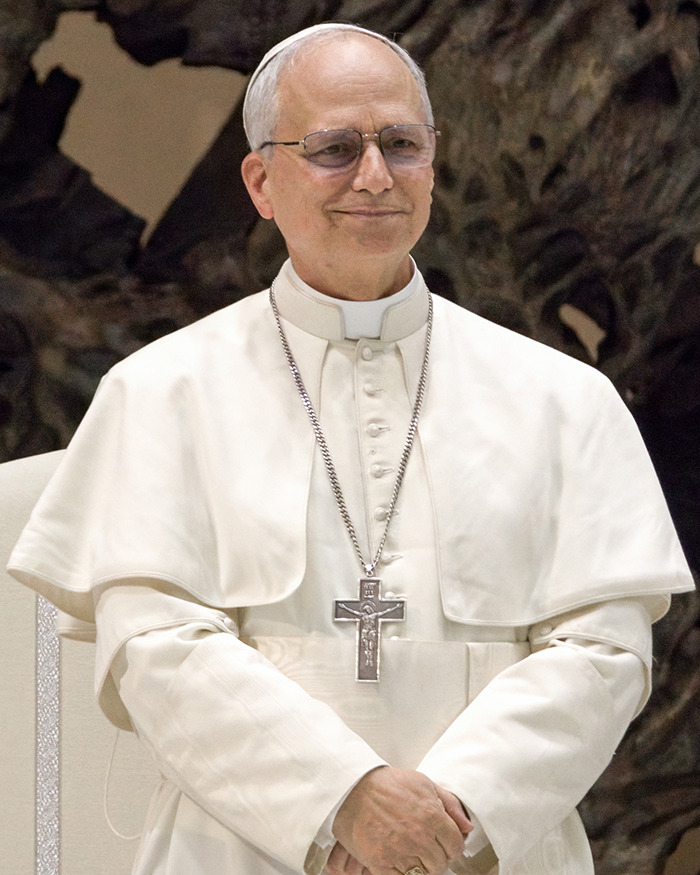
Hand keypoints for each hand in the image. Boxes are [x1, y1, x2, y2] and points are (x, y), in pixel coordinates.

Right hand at [332, 766, 471, 874]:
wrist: (353, 789)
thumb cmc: (388, 784)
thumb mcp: (423, 783)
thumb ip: (450, 804)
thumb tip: (467, 827)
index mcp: (432, 815)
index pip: (456, 845)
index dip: (453, 846)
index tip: (446, 845)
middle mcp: (418, 836)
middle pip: (441, 863)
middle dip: (437, 857)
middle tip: (427, 849)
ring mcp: (400, 852)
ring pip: (424, 874)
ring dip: (421, 867)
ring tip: (413, 854)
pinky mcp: (381, 863)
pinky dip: (403, 874)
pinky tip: (400, 862)